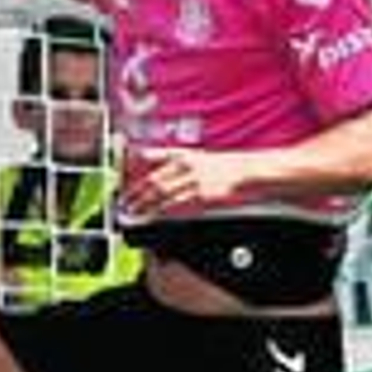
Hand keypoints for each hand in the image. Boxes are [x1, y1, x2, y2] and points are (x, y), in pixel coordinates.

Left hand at [120, 146, 252, 219]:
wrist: (247, 172)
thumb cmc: (225, 167)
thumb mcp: (198, 157)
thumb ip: (176, 163)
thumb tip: (154, 172)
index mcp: (182, 154)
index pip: (149, 159)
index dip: (134, 171)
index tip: (124, 181)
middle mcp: (185, 166)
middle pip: (153, 180)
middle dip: (135, 193)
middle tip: (124, 204)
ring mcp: (193, 181)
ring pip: (162, 194)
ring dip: (145, 205)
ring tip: (133, 213)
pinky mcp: (202, 196)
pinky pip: (178, 206)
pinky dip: (163, 212)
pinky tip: (155, 217)